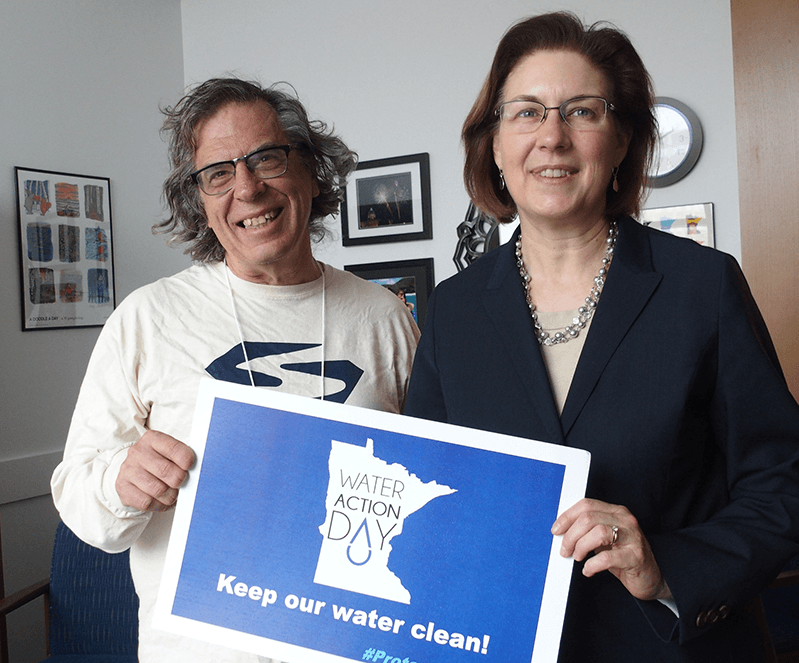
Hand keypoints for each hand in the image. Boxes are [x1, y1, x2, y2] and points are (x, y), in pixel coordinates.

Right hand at [115, 430, 194, 511]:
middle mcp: (138, 452)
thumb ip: (182, 457)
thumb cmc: (158, 462)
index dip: (187, 460)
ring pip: (158, 490)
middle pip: (166, 471)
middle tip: (181, 483)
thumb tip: (197, 471)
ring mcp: (128, 470)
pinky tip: (161, 500)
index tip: (190, 467)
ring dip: (171, 495)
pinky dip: (159, 505)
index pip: (174, 448)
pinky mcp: (122, 488)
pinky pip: (147, 502)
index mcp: (152, 439)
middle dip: (179, 480)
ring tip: (173, 493)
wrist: (133, 472)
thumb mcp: (169, 453)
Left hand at [551, 498, 671, 601]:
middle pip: (589, 518)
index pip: (586, 505)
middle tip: (565, 550)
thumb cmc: (624, 557)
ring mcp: (633, 537)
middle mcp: (626, 520)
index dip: (567, 516)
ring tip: (578, 557)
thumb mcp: (605, 539)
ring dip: (581, 547)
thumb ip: (588, 531)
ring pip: (598, 532)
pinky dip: (593, 565)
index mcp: (616, 512)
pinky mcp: (636, 557)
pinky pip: (608, 557)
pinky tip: (589, 570)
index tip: (556, 530)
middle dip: (571, 535)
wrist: (652, 577)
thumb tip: (562, 532)